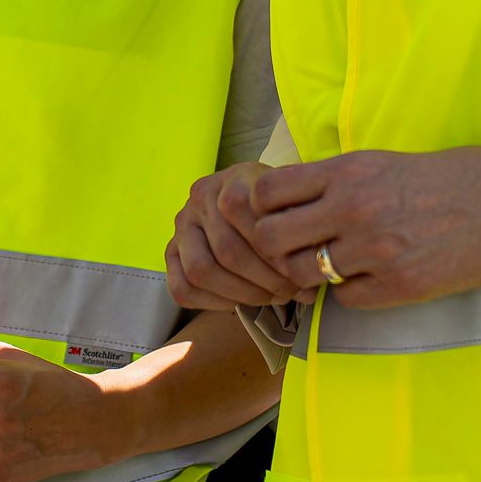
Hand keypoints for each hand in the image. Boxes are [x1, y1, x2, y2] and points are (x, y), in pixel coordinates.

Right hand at [168, 160, 307, 309]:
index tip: (299, 270)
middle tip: (290, 292)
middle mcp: (199, 197)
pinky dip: (211, 302)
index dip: (273, 250)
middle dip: (264, 280)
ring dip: (241, 293)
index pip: (243, 213)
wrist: (252, 197)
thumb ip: (299, 233)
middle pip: (227, 250)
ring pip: (202, 271)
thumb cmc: (278, 207)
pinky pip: (182, 287)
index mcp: (231, 178)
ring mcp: (182, 225)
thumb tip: (308, 287)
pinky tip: (238, 301)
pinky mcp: (172, 252)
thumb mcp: (292, 204)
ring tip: (268, 297)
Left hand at [242, 145, 480, 307]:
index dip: (260, 210)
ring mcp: (376, 251)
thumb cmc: (459, 176)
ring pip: (304, 274)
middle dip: (273, 249)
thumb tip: (296, 201)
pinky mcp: (400, 286)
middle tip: (291, 252)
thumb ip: (340, 181)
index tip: (274, 217)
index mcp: (349, 171)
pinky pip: (344, 298)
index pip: (267, 193)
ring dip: (307, 275)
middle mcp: (354, 209)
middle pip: (271, 239)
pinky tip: (366, 280)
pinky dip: (347, 292)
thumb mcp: (388, 161)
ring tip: (327, 269)